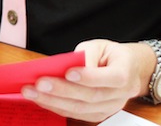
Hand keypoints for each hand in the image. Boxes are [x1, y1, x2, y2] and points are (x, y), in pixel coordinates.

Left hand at [20, 39, 152, 122]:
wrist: (128, 71)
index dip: (89, 77)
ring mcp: (110, 108)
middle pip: (91, 96)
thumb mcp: (99, 46)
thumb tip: (66, 67)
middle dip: (62, 90)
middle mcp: (119, 95)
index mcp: (124, 73)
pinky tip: (40, 99)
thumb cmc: (110, 56)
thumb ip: (85, 55)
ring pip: (82, 109)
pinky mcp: (99, 115)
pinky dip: (56, 107)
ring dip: (54, 101)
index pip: (110, 78)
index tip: (68, 72)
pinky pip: (77, 114)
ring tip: (32, 92)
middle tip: (39, 83)